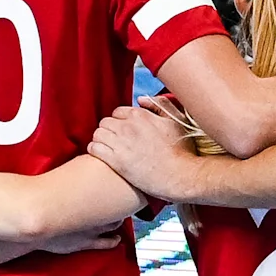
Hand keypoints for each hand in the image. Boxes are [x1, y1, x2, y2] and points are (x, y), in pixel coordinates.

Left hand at [86, 102, 201, 198]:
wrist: (181, 176)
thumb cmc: (182, 151)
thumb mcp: (177, 121)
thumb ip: (160, 105)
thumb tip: (141, 99)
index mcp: (141, 115)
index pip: (118, 112)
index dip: (120, 122)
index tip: (125, 132)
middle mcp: (128, 126)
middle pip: (105, 122)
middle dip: (109, 130)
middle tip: (116, 142)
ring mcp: (120, 143)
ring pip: (98, 134)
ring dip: (101, 140)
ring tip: (108, 149)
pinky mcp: (115, 160)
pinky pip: (94, 148)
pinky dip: (95, 150)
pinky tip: (102, 156)